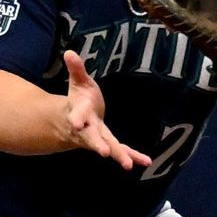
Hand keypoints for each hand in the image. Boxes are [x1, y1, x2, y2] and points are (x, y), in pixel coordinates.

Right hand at [63, 50, 151, 169]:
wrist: (76, 122)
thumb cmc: (79, 99)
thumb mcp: (78, 82)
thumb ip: (76, 69)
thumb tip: (69, 52)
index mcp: (80, 113)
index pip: (77, 116)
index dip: (77, 119)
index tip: (76, 123)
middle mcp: (88, 129)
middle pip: (92, 138)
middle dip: (98, 144)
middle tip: (103, 152)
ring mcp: (100, 138)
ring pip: (109, 147)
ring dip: (119, 155)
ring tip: (128, 165)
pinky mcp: (110, 142)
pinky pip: (122, 150)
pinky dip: (133, 156)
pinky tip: (146, 162)